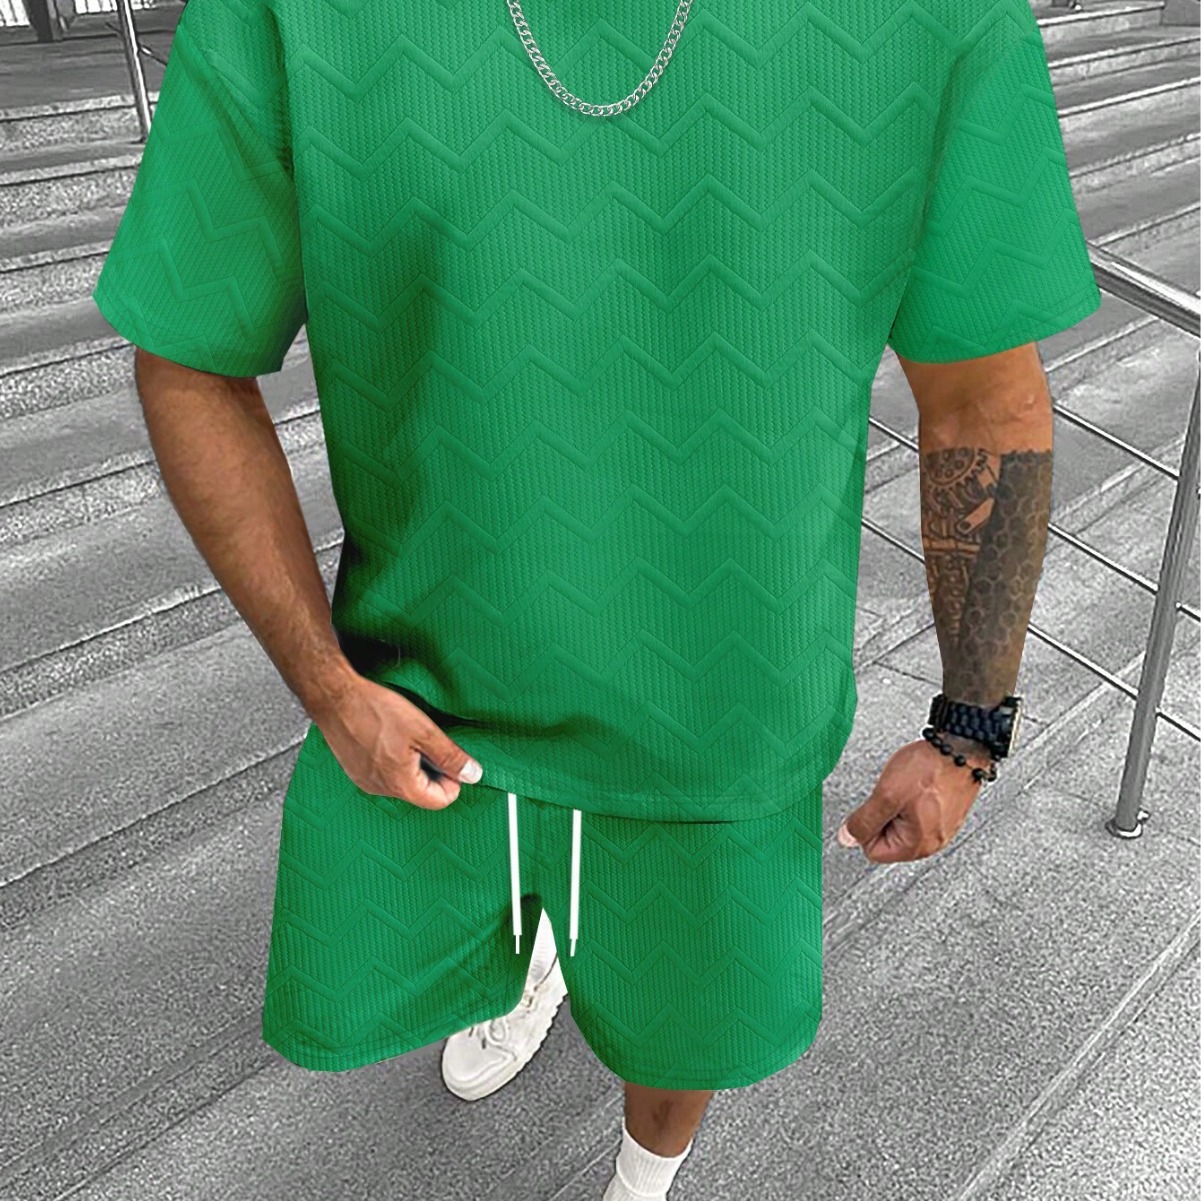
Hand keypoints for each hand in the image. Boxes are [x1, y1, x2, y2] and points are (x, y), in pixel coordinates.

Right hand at [311, 672, 483, 809]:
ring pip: (403, 782)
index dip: (452, 779)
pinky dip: (393, 759)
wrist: (334, 696)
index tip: (448, 756)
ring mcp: (364, 781)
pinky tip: (388, 737)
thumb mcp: (423, 731)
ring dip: (412, 764)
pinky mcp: (355, 770)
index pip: (440, 801)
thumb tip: (473, 774)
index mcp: (400, 785)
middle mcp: (380, 789)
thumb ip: (450, 756)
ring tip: (405, 736)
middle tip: (426, 740)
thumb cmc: (375, 710)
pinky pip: (384, 774)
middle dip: (432, 770)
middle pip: (421, 792)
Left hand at [836, 736, 990, 862]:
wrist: (960, 749)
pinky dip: (910, 800)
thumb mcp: (886, 795)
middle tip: (893, 794)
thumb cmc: (930, 770)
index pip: (873, 851)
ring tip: (906, 788)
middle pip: (887, 839)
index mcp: (917, 845)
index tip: (875, 806)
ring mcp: (940, 829)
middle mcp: (932, 843)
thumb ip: (864, 821)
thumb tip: (847, 838)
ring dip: (896, 806)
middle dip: (882, 816)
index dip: (866, 827)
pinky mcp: (944, 814)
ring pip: (900, 824)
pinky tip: (915, 786)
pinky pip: (915, 813)